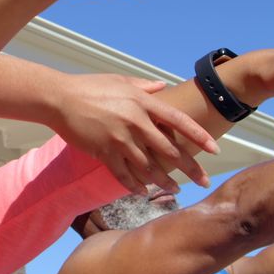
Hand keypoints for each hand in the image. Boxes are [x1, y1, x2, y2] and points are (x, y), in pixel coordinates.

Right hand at [51, 74, 217, 192]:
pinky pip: (123, 174)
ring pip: (148, 167)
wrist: (59, 98)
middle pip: (168, 150)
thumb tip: (161, 86)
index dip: (198, 136)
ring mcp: (119, 138)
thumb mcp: (119, 80)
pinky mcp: (103, 151)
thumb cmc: (89, 86)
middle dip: (189, 168)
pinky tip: (144, 193)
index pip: (178, 121)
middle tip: (203, 181)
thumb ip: (143, 86)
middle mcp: (134, 121)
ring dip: (163, 181)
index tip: (214, 150)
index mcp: (142, 102)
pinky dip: (134, 185)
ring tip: (175, 190)